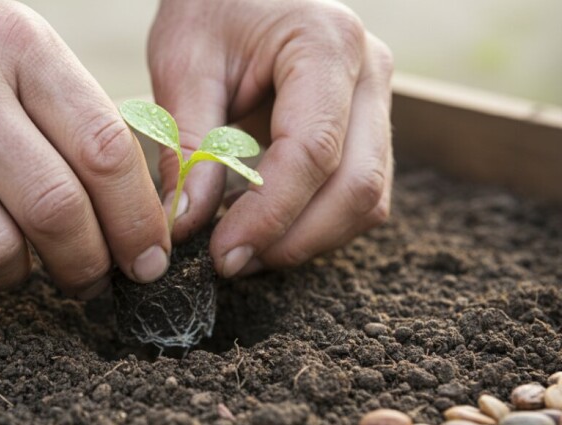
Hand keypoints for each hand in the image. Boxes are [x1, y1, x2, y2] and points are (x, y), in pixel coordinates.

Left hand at [149, 0, 393, 276]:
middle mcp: (368, 71)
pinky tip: (266, 228)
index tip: (221, 253)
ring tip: (243, 251)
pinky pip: (359, 192)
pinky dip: (317, 223)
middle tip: (231, 263)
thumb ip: (189, 145)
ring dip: (308, 239)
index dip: (269, 214)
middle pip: (357, 186)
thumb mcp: (184, 64)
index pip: (313, 150)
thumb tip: (186, 225)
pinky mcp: (368, 126)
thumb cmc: (210, 7)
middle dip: (294, 239)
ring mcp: (377, 99)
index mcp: (324, 43)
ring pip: (368, 199)